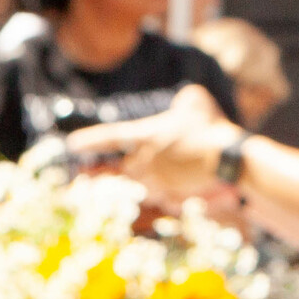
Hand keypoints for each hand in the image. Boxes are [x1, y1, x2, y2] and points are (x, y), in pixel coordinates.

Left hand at [66, 84, 242, 198]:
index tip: (71, 144)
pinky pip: (158, 196)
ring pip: (134, 186)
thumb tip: (182, 103)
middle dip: (97, 176)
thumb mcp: (196, 101)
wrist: (227, 161)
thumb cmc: (209, 128)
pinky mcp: (173, 197)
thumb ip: (184, 101)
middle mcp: (145, 162)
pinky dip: (154, 194)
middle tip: (80, 178)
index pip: (109, 138)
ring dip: (123, 187)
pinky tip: (155, 193)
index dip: (89, 140)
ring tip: (115, 188)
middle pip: (115, 171)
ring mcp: (158, 183)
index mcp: (144, 137)